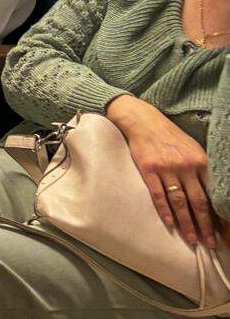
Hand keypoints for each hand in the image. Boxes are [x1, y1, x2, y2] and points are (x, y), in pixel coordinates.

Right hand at [108, 95, 218, 246]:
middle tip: (211, 243)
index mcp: (200, 161)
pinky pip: (157, 194)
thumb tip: (214, 195)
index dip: (219, 214)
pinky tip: (170, 223)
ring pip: (179, 202)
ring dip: (187, 223)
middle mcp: (185, 166)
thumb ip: (203, 170)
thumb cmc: (170, 136)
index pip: (213, 193)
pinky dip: (164, 210)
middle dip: (206, 225)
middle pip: (198, 201)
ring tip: (192, 240)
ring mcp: (166, 168)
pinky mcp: (148, 169)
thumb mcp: (193, 149)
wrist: (143, 120)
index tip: (224, 231)